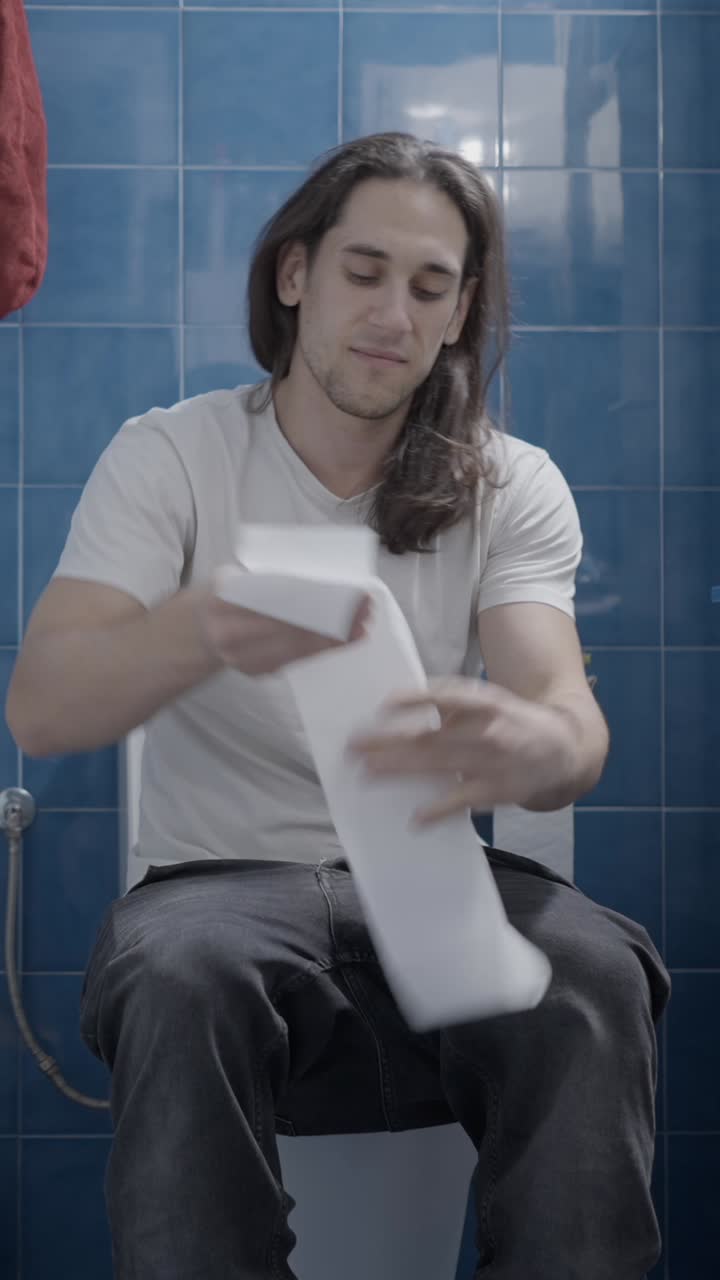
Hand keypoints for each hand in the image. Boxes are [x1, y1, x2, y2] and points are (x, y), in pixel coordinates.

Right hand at [195, 588, 371, 676]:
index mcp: (223, 601)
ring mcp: (243, 660)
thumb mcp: (229, 577)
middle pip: (292, 628)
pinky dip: (321, 648)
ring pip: (298, 649)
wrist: (189, 638)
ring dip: (334, 638)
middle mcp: (231, 635)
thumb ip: (261, 577)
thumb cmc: (216, 598)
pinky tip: (344, 640)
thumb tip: (310, 574)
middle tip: (363, 609)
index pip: (275, 600)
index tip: (341, 592)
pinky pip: (296, 660)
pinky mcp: (257, 673)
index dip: (311, 599)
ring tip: (362, 625)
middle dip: (332, 620)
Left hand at [348, 677, 578, 824]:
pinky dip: (439, 810)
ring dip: (401, 769)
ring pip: (441, 766)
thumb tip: (404, 704)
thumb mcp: (489, 701)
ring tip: (369, 772)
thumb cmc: (514, 721)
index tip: (385, 705)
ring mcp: (494, 762)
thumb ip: (452, 704)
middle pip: (432, 735)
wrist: (565, 748)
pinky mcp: (499, 791)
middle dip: (390, 741)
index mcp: (485, 702)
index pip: (447, 696)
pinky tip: (415, 818)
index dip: (417, 699)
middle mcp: (489, 730)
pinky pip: (463, 801)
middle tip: (354, 746)